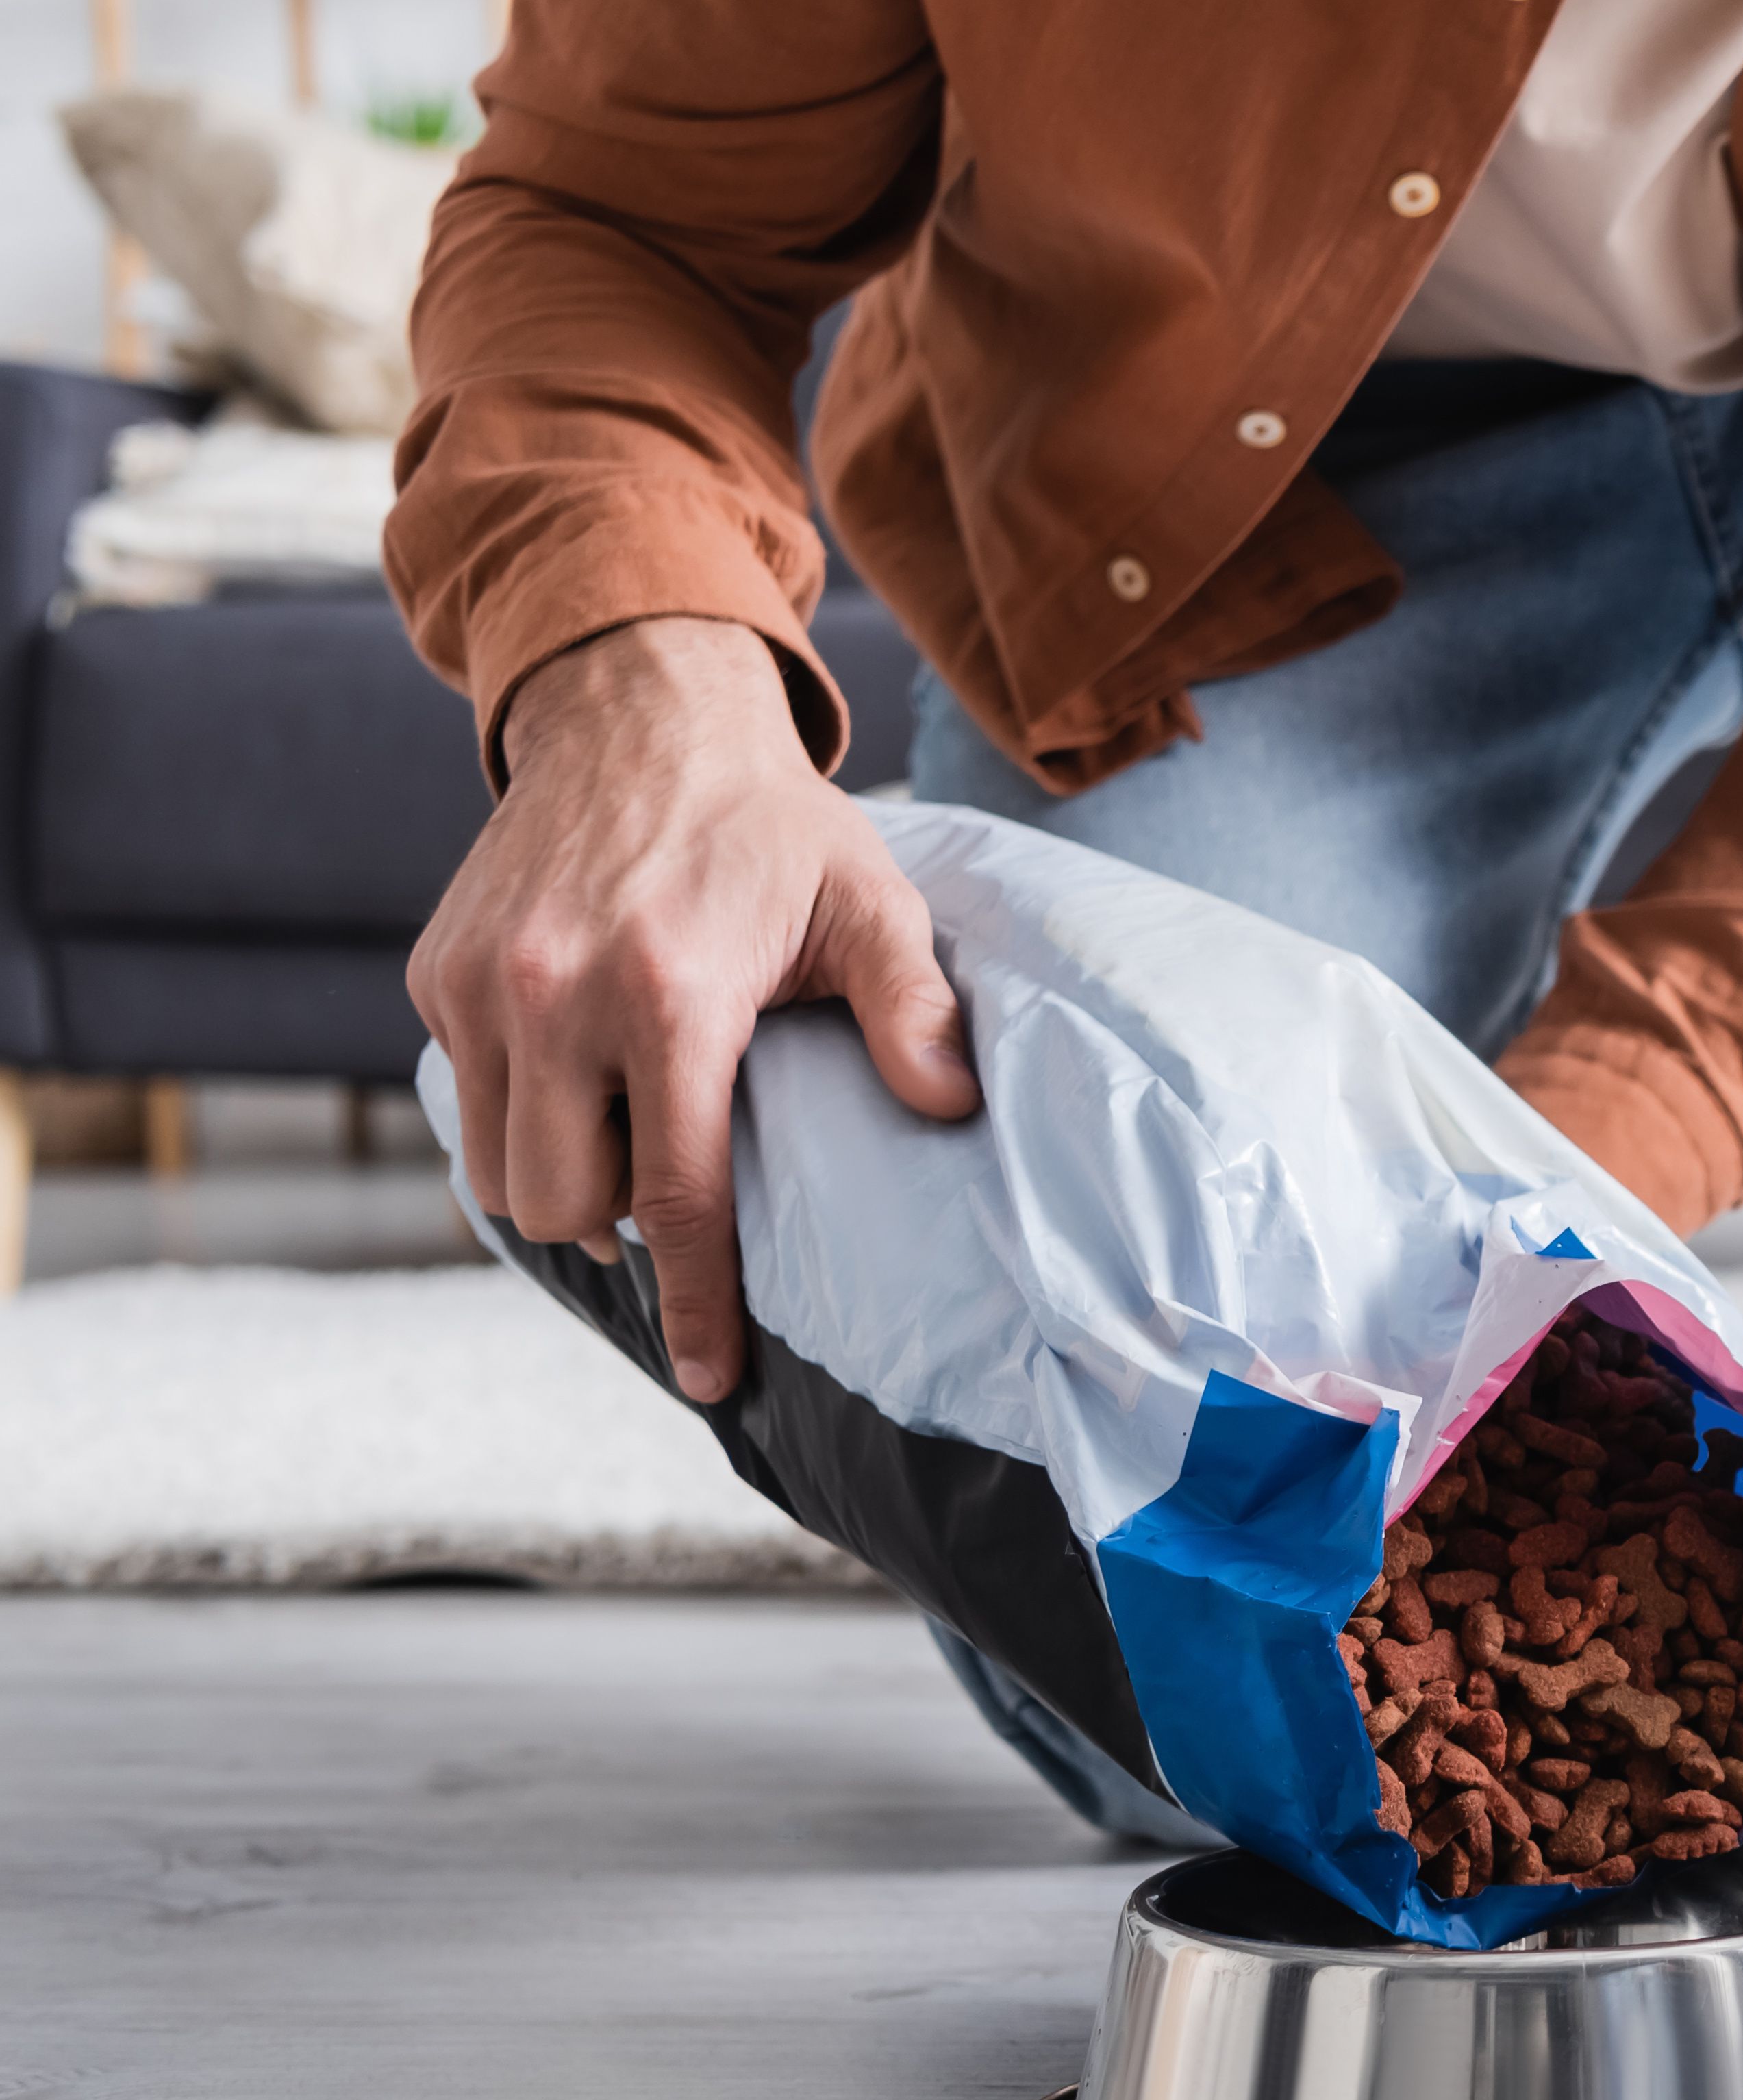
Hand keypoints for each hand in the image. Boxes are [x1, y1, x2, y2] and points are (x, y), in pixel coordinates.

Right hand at [409, 616, 976, 1404]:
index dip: (699, 1304)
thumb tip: (948, 1108)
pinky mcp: (436, 973)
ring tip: (633, 1140)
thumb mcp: (870, 901)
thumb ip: (911, 1007)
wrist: (639, 717)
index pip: (673, 1197)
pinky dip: (521, 1121)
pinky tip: (583, 1085)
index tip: (716, 1382)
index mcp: (666, 995)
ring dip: (566, 1184)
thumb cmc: (771, 827)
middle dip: (622, 1229)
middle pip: (564, 1205)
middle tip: (680, 1183)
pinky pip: (467, 1102)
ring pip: (499, 1172)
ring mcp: (479, 986)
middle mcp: (552, 996)